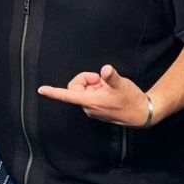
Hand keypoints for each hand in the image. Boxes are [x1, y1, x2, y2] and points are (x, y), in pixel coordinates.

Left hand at [37, 64, 151, 126]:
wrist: (142, 113)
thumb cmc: (130, 99)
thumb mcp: (121, 85)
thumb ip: (111, 76)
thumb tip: (105, 69)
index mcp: (90, 101)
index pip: (67, 95)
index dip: (53, 92)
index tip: (41, 90)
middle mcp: (89, 106)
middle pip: (76, 87)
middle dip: (87, 79)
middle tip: (101, 79)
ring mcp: (93, 108)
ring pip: (85, 90)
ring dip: (94, 84)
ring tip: (109, 87)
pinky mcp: (98, 108)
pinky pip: (91, 94)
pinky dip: (98, 89)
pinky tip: (110, 91)